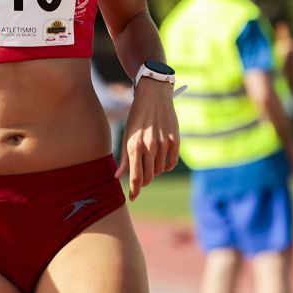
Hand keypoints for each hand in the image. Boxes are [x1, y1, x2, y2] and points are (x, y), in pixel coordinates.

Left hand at [114, 78, 178, 199]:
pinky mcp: (175, 141)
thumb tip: (117, 177)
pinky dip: (166, 165)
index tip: (132, 197)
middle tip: (141, 177)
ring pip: (160, 170)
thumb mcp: (127, 134)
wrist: (154, 96)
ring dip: (155, 170)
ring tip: (150, 160)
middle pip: (149, 177)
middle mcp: (149, 146)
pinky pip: (171, 163)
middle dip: (144, 181)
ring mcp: (164, 144)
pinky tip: (161, 160)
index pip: (136, 177)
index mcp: (134, 145)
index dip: (134, 190)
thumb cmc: (137, 116)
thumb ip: (123, 157)